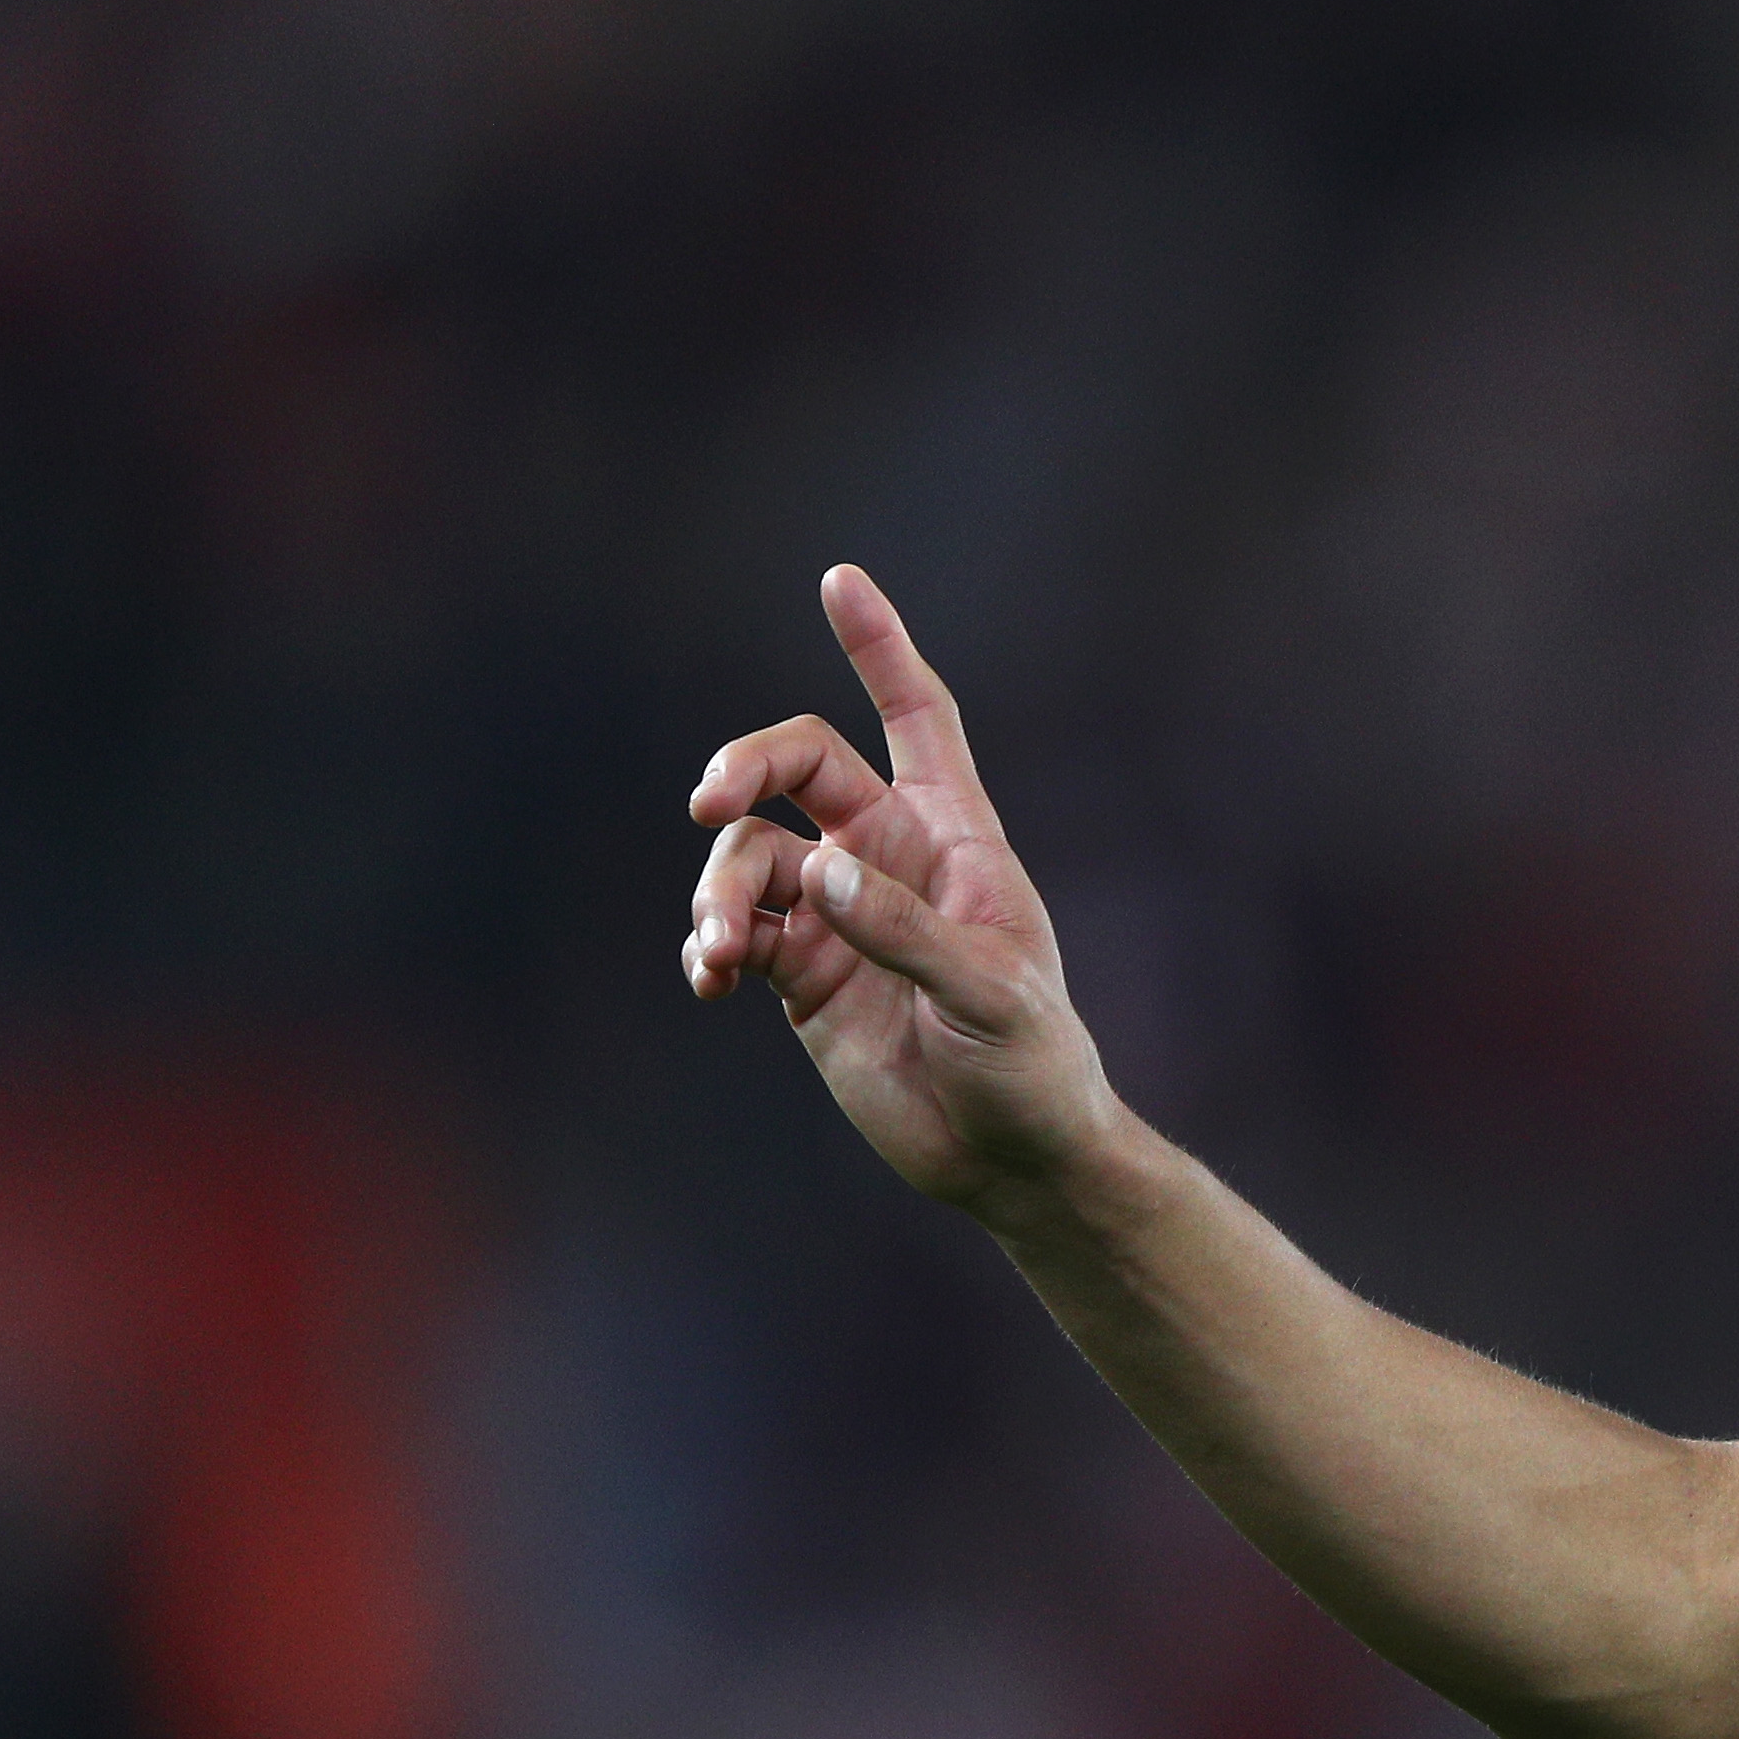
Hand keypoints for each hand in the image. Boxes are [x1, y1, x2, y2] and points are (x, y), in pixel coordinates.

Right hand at [683, 565, 1117, 1219]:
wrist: (1010, 1159)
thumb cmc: (1032, 1065)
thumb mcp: (989, 995)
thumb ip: (903, 930)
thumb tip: (814, 873)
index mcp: (956, 837)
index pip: (917, 718)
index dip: (879, 650)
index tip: (838, 579)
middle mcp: (887, 858)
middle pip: (795, 768)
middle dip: (742, 769)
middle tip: (706, 804)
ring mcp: (838, 914)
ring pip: (748, 857)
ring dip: (721, 894)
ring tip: (726, 956)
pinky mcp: (801, 974)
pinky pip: (734, 930)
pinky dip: (711, 945)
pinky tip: (711, 980)